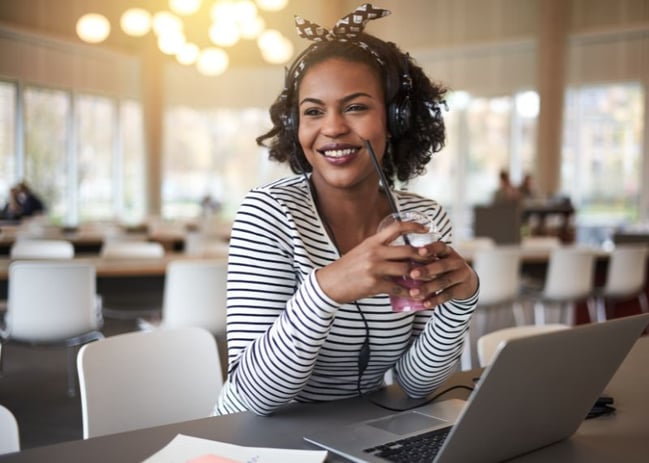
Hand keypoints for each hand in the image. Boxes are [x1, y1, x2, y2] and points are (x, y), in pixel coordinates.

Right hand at [315, 219, 433, 303]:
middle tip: (434, 259)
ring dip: (420, 275)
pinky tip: (414, 293)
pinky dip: (408, 291)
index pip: (396, 228)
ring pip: (406, 269)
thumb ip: (379, 249)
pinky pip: (398, 287)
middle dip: (424, 255)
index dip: (413, 226)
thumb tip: (398, 251)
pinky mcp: (374, 284)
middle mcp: (375, 252)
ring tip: (428, 278)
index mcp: (372, 242)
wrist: (330, 283)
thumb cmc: (347, 268)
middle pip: (408, 250)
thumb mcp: (361, 251)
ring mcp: (375, 268)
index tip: (426, 228)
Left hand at [406, 242, 478, 307]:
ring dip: (428, 287)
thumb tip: (398, 262)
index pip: (440, 247)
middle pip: (442, 265)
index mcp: (447, 251)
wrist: (466, 282)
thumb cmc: (443, 268)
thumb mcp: (438, 260)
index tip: (419, 251)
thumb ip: (424, 260)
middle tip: (412, 274)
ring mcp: (461, 275)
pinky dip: (435, 300)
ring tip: (414, 293)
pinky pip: (448, 294)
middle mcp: (456, 261)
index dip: (431, 248)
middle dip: (426, 270)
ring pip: (444, 281)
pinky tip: (425, 303)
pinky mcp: (462, 289)